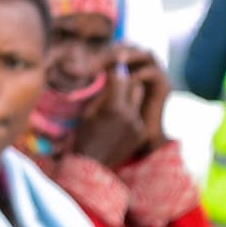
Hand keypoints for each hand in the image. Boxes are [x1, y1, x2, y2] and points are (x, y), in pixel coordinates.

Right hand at [67, 50, 167, 168]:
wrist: (92, 166)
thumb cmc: (83, 137)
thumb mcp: (89, 112)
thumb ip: (104, 93)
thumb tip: (113, 75)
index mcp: (114, 108)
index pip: (121, 77)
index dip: (117, 67)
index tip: (114, 60)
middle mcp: (131, 115)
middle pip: (135, 84)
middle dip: (126, 79)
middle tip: (117, 77)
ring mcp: (139, 125)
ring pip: (139, 97)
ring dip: (130, 93)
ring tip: (118, 96)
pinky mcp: (142, 133)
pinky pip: (139, 113)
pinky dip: (131, 111)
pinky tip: (119, 117)